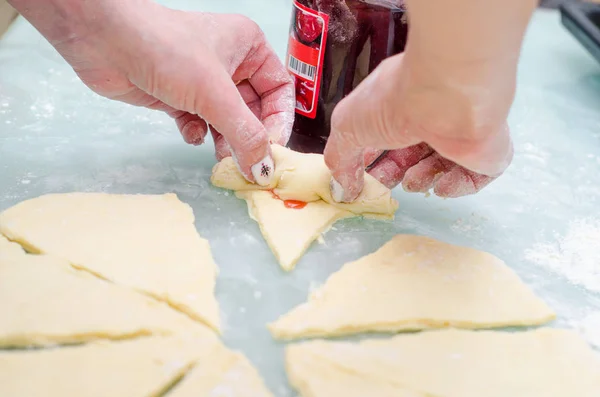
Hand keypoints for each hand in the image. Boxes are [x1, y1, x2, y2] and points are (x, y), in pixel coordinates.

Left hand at [49, 1, 294, 184]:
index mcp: (248, 47)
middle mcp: (230, 63)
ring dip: (226, 142)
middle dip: (250, 137)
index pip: (279, 90)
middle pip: (254, 110)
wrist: (103, 42)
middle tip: (249, 165)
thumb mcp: (215, 94)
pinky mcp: (179, 98)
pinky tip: (190, 134)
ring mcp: (203, 82)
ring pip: (227, 121)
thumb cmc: (165, 49)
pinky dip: (197, 133)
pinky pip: (200, 123)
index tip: (273, 150)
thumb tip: (263, 169)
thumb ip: (245, 134)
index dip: (279, 121)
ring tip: (223, 161)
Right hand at [323, 0, 534, 200]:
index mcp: (401, 101)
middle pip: (413, 151)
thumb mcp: (348, 126)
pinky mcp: (489, 150)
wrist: (449, 97)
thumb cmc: (398, 101)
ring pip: (442, 164)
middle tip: (387, 184)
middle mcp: (433, 112)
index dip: (374, 158)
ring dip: (423, 179)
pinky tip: (441, 186)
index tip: (364, 178)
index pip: (388, 133)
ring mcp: (463, 130)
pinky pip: (475, 177)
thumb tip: (344, 188)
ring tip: (414, 181)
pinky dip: (456, 186)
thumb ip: (339, 158)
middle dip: (396, 172)